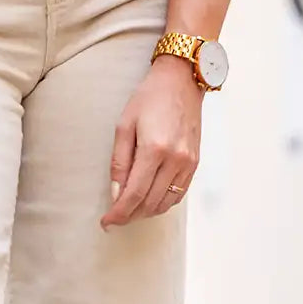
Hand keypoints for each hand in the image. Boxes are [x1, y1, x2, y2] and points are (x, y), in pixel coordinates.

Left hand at [100, 55, 202, 228]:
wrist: (182, 80)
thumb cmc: (149, 98)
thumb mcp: (124, 127)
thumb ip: (119, 163)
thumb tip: (116, 194)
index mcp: (154, 149)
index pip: (134, 195)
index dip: (118, 214)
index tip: (106, 223)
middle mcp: (175, 159)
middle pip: (149, 203)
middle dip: (129, 216)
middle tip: (114, 218)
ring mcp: (189, 162)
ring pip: (165, 203)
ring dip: (145, 212)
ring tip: (129, 209)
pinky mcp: (195, 162)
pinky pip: (179, 193)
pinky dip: (162, 202)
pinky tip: (148, 200)